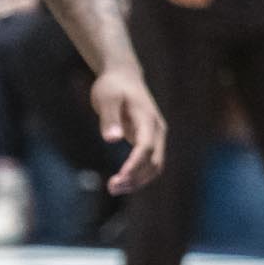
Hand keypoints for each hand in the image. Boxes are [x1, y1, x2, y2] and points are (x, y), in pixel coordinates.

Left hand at [91, 64, 166, 193]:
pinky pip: (149, 163)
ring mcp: (155, 136)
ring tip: (114, 188)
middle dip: (136, 178)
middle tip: (112, 187)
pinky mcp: (148, 141)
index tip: (119, 178)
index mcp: (148, 119)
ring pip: (155, 166)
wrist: (124, 76)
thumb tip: (112, 139)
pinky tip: (121, 181)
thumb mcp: (106, 97)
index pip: (146, 147)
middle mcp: (156, 130)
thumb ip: (110, 118)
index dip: (134, 165)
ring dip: (138, 180)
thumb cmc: (113, 86)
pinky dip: (138, 175)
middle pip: (154, 161)